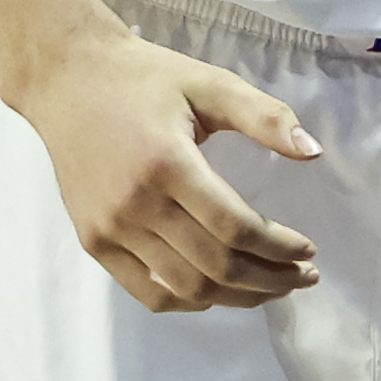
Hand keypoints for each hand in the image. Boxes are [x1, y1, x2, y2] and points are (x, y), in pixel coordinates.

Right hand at [12, 27, 324, 311]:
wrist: (68, 80)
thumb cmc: (144, 78)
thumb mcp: (209, 83)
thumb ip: (263, 116)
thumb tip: (313, 152)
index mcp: (167, 163)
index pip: (234, 227)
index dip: (279, 247)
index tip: (309, 250)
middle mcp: (135, 205)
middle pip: (215, 266)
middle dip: (270, 279)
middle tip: (304, 277)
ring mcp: (109, 230)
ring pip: (185, 289)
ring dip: (237, 297)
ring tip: (272, 287)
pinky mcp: (93, 242)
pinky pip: (148, 293)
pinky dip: (190, 302)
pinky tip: (220, 291)